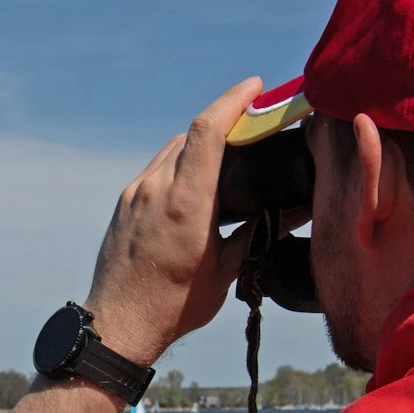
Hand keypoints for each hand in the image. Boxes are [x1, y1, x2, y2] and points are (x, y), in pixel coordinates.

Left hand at [82, 78, 262, 363]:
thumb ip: (258, 232)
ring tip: (229, 152)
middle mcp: (155, 188)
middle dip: (224, 119)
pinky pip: (157, 168)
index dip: (233, 100)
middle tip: (253, 121)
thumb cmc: (174, 305)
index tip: (256, 86)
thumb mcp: (225, 271)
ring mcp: (135, 193)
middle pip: (191, 133)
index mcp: (186, 202)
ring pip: (172, 149)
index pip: (207, 130)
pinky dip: (181, 163)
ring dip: (200, 142)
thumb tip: (295, 210)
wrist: (118, 325)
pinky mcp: (124, 204)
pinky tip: (198, 182)